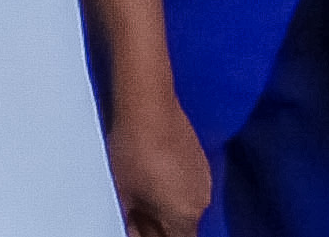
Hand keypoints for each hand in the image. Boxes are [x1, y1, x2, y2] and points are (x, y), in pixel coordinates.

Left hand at [105, 73, 210, 236]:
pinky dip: (172, 184)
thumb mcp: (124, 192)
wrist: (149, 104)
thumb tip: (134, 230)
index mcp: (184, 216)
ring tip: (141, 189)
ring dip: (166, 204)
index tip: (139, 227)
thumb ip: (133, 220)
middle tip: (134, 212)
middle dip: (159, 223)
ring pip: (185, 203)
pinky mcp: (199, 158)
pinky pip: (188, 183)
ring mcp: (203, 179)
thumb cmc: (133, 149)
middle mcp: (201, 202)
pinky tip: (152, 170)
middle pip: (182, 225)